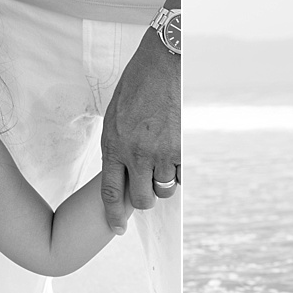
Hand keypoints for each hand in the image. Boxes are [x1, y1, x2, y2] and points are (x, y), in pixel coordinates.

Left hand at [100, 28, 180, 233]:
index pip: (109, 193)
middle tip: (146, 191)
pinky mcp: (183, 147)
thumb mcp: (114, 117)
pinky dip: (179, 170)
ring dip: (163, 181)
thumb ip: (116, 147)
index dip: (113, 215)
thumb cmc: (137, 87)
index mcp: (113, 146)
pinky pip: (182, 174)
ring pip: (163, 188)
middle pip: (140, 200)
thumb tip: (122, 173)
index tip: (117, 229)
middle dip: (143, 201)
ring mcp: (161, 152)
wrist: (162, 64)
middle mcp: (136, 154)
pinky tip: (175, 153)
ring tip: (161, 160)